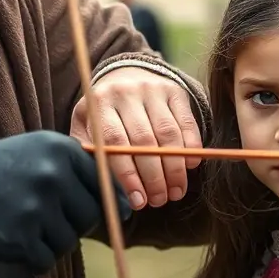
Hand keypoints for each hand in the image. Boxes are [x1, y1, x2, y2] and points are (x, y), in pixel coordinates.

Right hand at [0, 131, 130, 273]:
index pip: (104, 186)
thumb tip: (127, 206)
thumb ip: (79, 172)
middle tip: (42, 216)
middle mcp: (52, 175)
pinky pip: (47, 259)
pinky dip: (33, 257)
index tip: (83, 208)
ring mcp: (37, 207)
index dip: (102, 203)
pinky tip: (14, 240)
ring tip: (23, 224)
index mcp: (61, 150)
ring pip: (69, 241)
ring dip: (50, 241)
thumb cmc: (0, 173)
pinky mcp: (21, 238)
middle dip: (72, 223)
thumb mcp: (39, 154)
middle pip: (91, 216)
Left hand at [70, 67, 202, 210]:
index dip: (128, 175)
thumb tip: (109, 191)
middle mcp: (126, 92)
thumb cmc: (103, 113)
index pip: (114, 142)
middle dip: (154, 177)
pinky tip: (189, 166)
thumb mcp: (87, 128)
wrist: (123, 76)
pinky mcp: (175, 91)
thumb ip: (92, 155)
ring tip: (175, 192)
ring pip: (168, 134)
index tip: (138, 200)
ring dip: (174, 168)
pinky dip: (191, 147)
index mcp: (99, 103)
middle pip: (144, 141)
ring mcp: (152, 89)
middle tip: (159, 201)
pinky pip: (187, 122)